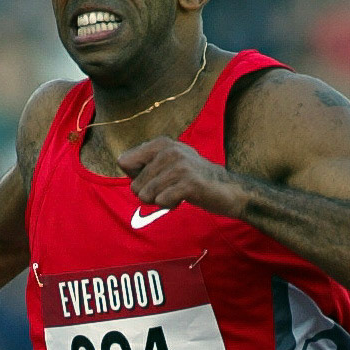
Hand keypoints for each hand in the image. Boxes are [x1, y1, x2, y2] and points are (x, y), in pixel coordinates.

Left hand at [116, 138, 246, 218]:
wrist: (228, 191)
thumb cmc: (194, 181)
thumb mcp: (169, 165)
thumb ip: (144, 163)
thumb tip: (121, 161)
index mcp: (162, 143)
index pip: (124, 161)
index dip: (137, 179)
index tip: (156, 180)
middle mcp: (169, 150)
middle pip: (135, 185)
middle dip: (149, 196)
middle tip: (170, 191)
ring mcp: (180, 165)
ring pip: (147, 195)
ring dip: (160, 202)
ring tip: (177, 194)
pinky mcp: (189, 182)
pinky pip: (162, 201)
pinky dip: (170, 205)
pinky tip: (183, 199)